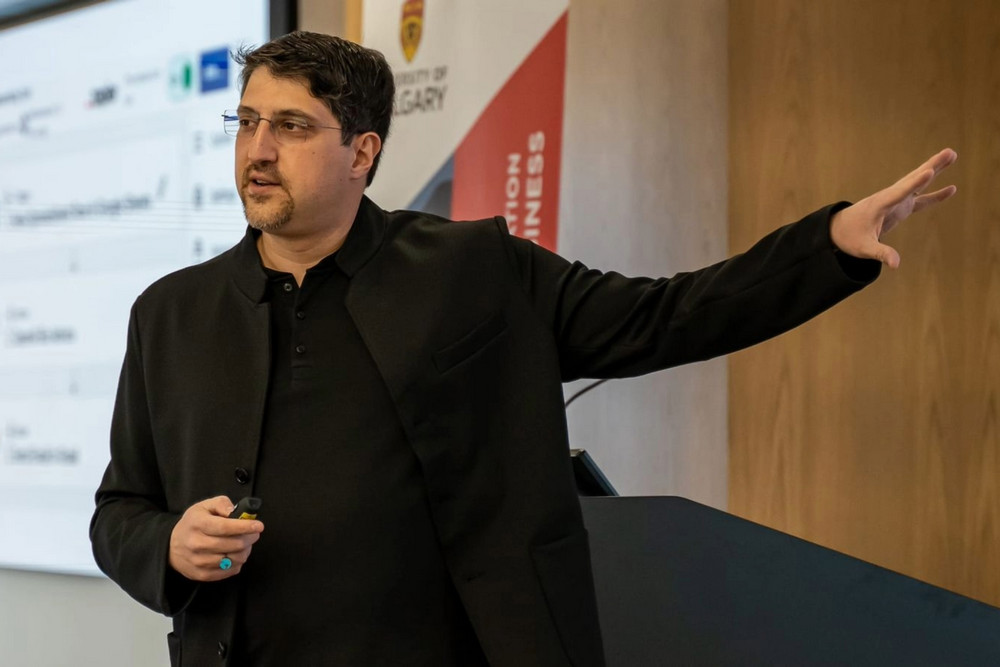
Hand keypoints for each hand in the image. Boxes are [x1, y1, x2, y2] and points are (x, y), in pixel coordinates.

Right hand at [168, 495, 263, 581]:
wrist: (171, 546)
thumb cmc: (193, 523)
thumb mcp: (204, 506)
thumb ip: (222, 504)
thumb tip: (235, 512)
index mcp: (198, 524)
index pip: (225, 527)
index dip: (245, 526)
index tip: (259, 526)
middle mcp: (197, 544)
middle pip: (234, 544)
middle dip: (250, 538)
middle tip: (254, 533)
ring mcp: (199, 561)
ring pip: (234, 559)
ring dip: (245, 550)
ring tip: (244, 544)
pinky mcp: (203, 575)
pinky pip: (230, 571)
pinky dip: (238, 562)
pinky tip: (235, 554)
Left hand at [830, 148, 957, 267]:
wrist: (838, 230)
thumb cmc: (849, 237)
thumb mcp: (863, 248)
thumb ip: (880, 253)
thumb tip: (896, 264)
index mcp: (879, 205)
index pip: (899, 192)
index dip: (915, 183)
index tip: (929, 171)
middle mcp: (889, 198)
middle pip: (913, 180)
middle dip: (931, 166)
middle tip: (950, 152)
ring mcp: (896, 201)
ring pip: (918, 183)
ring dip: (935, 169)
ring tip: (952, 155)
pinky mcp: (900, 208)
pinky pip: (921, 199)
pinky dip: (935, 195)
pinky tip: (952, 189)